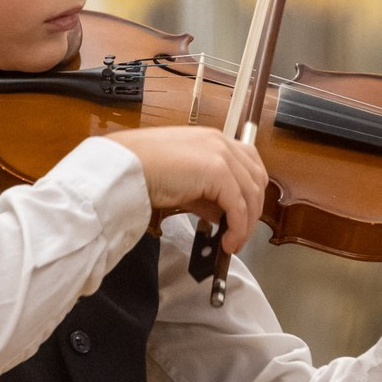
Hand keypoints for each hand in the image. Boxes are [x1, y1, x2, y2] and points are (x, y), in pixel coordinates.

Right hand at [115, 126, 268, 253]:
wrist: (125, 167)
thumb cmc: (143, 170)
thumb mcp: (184, 181)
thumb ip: (208, 195)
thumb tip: (224, 215)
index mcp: (213, 139)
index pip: (250, 164)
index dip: (252, 193)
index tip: (245, 215)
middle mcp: (221, 142)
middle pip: (257, 179)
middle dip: (253, 211)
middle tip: (240, 233)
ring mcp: (221, 154)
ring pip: (252, 194)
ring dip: (247, 224)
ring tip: (234, 243)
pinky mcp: (217, 171)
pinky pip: (238, 206)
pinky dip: (238, 228)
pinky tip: (227, 242)